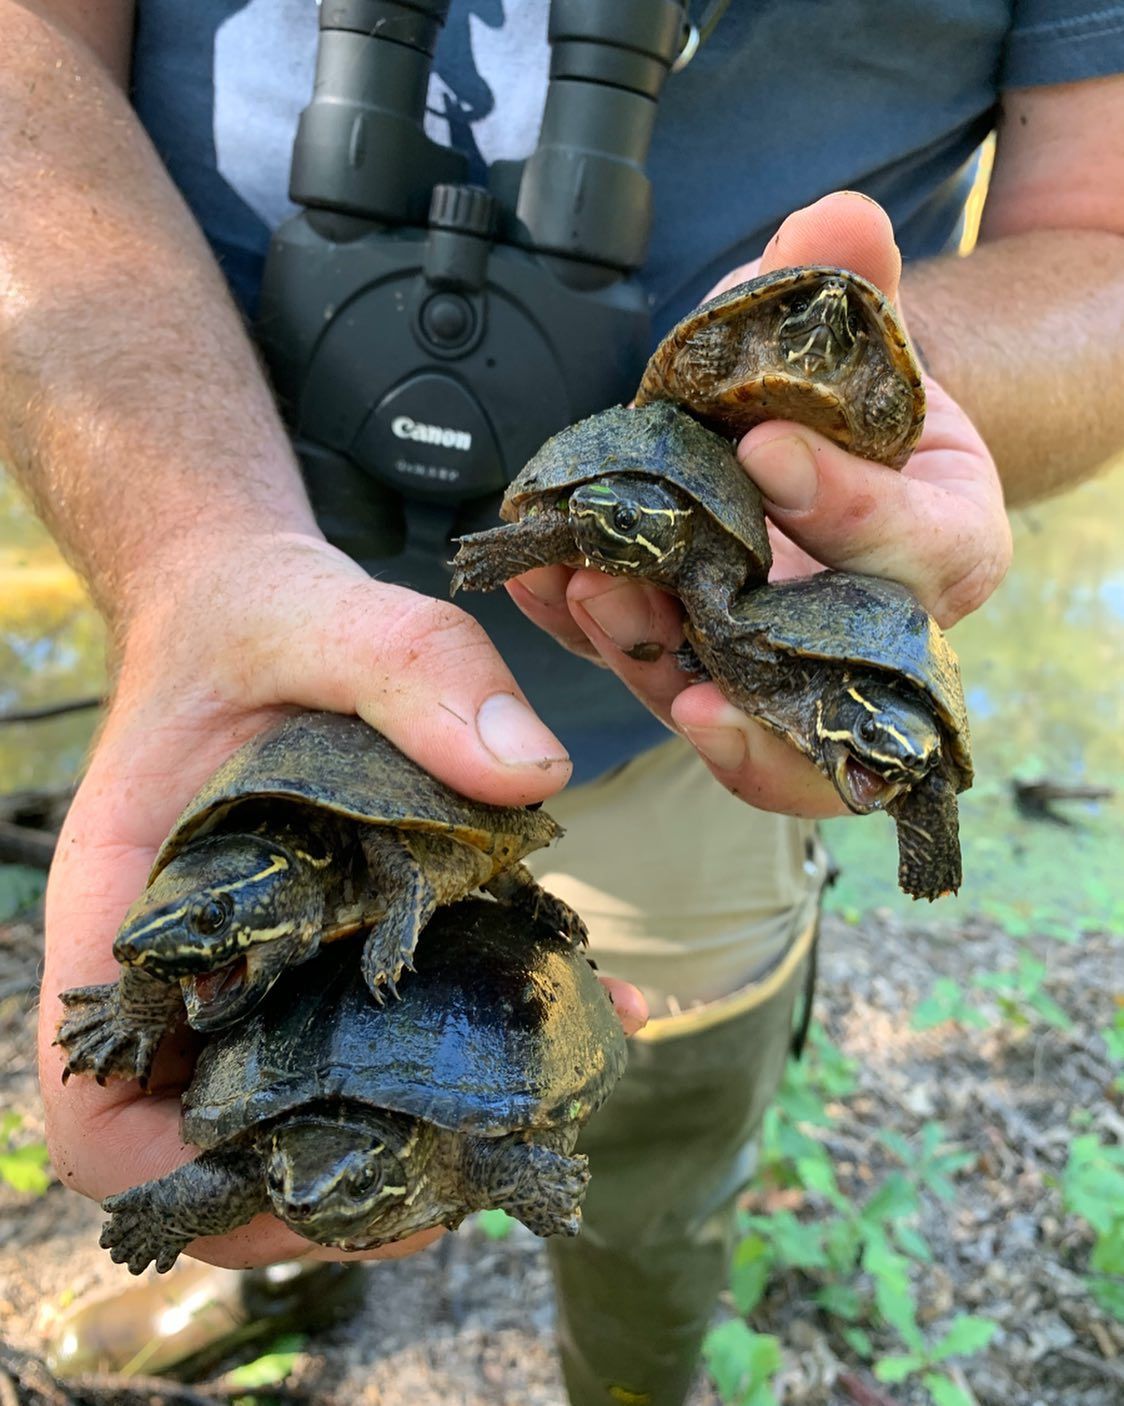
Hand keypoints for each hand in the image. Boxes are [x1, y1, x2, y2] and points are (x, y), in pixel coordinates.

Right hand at [37, 530, 647, 1269]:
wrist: (259, 612)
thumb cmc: (252, 620)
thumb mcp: (321, 613)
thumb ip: (411, 665)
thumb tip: (528, 771)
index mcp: (126, 917)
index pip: (97, 1112)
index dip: (177, 1179)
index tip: (301, 1169)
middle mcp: (192, 970)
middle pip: (214, 1151)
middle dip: (324, 1188)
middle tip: (456, 1168)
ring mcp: (267, 972)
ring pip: (308, 1113)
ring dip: (407, 1141)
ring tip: (525, 1113)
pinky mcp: (340, 951)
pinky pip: (387, 1032)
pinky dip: (468, 1053)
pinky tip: (576, 1014)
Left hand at [507, 191, 1011, 815]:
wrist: (810, 448)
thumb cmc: (845, 399)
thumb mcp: (857, 337)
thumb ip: (852, 287)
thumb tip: (837, 217)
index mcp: (941, 550)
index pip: (917, 551)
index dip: (849, 508)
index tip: (768, 450)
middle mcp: (868, 633)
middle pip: (821, 682)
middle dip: (738, 654)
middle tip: (650, 603)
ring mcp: (778, 663)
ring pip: (728, 707)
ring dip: (643, 655)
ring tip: (581, 589)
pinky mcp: (699, 665)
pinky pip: (645, 668)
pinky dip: (583, 631)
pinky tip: (536, 580)